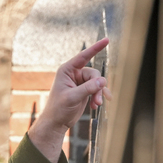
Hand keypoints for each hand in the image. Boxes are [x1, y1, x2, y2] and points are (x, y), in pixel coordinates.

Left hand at [29, 38, 112, 162]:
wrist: (56, 123)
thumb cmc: (58, 109)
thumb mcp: (72, 97)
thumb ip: (88, 88)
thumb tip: (103, 81)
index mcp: (67, 70)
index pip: (83, 56)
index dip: (96, 48)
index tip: (107, 40)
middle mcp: (74, 74)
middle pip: (94, 74)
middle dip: (97, 87)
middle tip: (97, 100)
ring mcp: (80, 82)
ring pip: (97, 82)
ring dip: (98, 93)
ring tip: (96, 105)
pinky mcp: (85, 90)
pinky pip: (97, 89)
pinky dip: (98, 96)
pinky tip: (96, 105)